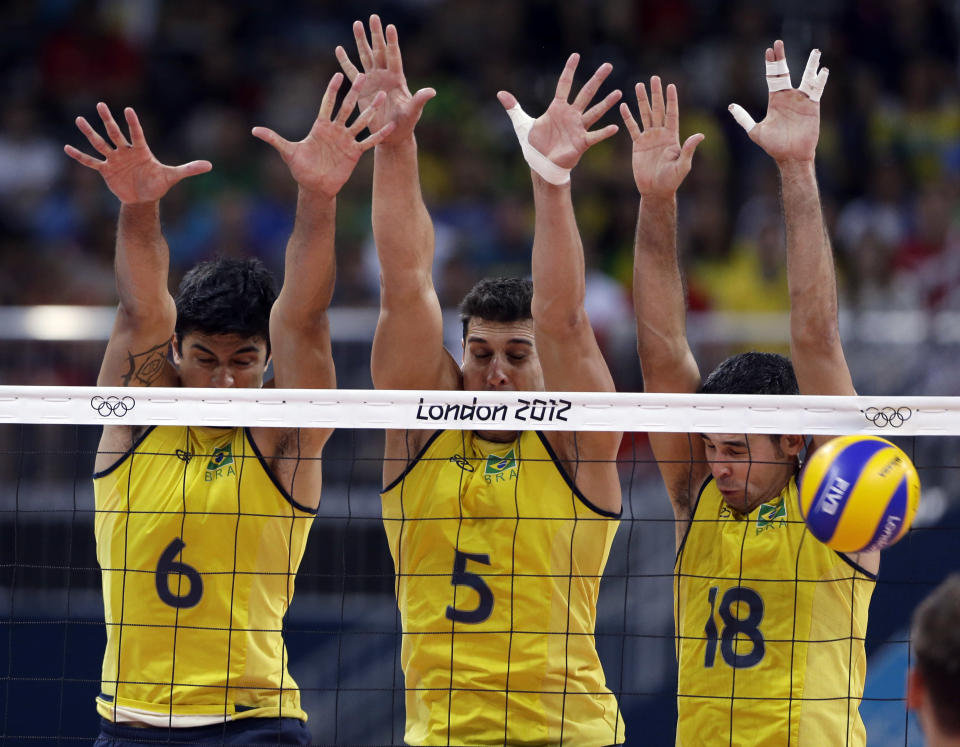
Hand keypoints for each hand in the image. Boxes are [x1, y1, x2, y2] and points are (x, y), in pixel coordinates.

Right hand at [64, 103, 210, 204]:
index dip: (134, 123)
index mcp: (141, 150)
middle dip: (109, 120)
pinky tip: (67, 147)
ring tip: (80, 119)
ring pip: (101, 143)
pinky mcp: (106, 170)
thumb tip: (210, 165)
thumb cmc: (157, 183)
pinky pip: (91, 162)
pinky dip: (80, 156)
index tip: (130, 110)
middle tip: (101, 105)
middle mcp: (126, 151)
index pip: (137, 133)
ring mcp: (114, 159)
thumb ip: (189, 169)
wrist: (144, 198)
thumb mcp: (173, 176)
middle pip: (115, 133)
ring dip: (90, 133)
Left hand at [252, 73, 393, 197]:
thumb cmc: (300, 169)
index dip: (332, 90)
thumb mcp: (287, 152)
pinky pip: (368, 142)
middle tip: (363, 77)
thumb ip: (274, 139)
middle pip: (346, 107)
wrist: (314, 186)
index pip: (327, 103)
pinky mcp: (354, 152)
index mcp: (320, 126)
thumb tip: (254, 130)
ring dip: (370, 110)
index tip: (338, 75)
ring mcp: (346, 140)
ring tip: (382, 96)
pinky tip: (389, 127)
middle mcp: (335, 130)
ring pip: (360, 121)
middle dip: (354, 93)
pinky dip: (378, 135)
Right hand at [335, 14, 434, 144]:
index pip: (394, 57)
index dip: (392, 43)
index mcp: (397, 79)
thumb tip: (432, 91)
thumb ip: (419, 100)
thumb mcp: (413, 113)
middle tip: (373, 17)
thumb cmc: (405, 125)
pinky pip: (352, 72)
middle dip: (376, 34)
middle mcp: (385, 75)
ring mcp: (373, 80)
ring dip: (361, 41)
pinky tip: (339, 49)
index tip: (390, 27)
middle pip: (380, 51)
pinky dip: (345, 62)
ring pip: (366, 56)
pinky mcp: (362, 88)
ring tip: (356, 23)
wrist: (392, 135)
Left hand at [498, 53, 620, 169]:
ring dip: (606, 103)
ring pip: (595, 112)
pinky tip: (615, 127)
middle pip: (585, 93)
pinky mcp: (582, 143)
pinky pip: (595, 136)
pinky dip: (604, 132)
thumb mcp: (522, 124)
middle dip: (597, 79)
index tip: (576, 55)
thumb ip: (514, 108)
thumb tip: (500, 93)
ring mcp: (578, 128)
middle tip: (608, 65)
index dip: (569, 70)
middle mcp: (571, 115)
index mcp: (557, 108)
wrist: (542, 165)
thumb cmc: (535, 146)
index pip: (564, 84)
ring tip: (619, 92)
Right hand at [620, 77, 703, 197]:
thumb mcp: (683, 165)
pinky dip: (628, 117)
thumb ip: (688, 149)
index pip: (672, 114)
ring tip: (638, 85)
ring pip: (644, 115)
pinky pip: (632, 128)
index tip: (670, 85)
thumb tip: (700, 135)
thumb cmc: (671, 180)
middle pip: (658, 110)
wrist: (655, 190)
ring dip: (642, 100)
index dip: (671, 100)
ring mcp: (649, 138)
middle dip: (656, 94)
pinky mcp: (638, 145)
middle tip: (653, 78)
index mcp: (672, 136)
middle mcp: (661, 134)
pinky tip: (624, 106)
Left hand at [728, 40, 825, 164]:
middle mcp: (788, 96)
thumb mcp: (755, 131)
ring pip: (807, 77)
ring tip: (815, 51)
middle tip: (778, 42)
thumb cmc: (774, 145)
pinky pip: (817, 90)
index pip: (772, 76)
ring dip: (811, 64)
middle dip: (781, 58)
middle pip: (785, 72)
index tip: (768, 49)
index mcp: (775, 100)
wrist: (790, 156)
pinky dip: (820, 80)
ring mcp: (801, 100)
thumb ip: (744, 118)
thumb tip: (730, 106)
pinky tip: (822, 70)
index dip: (770, 63)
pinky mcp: (813, 106)